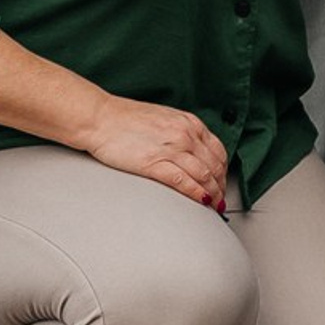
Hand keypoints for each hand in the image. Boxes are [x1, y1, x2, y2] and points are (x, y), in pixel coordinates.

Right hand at [85, 95, 227, 207]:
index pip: (218, 151)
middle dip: (220, 185)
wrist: (102, 118)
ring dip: (212, 193)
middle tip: (220, 199)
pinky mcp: (153, 163)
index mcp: (191, 123)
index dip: (223, 171)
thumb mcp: (167, 118)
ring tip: (213, 205)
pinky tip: (200, 201)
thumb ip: (184, 132)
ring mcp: (171, 149)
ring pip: (202, 175)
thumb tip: (195, 152)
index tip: (221, 182)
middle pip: (214, 165)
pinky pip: (182, 181)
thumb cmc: (128, 119)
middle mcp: (186, 135)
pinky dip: (195, 193)